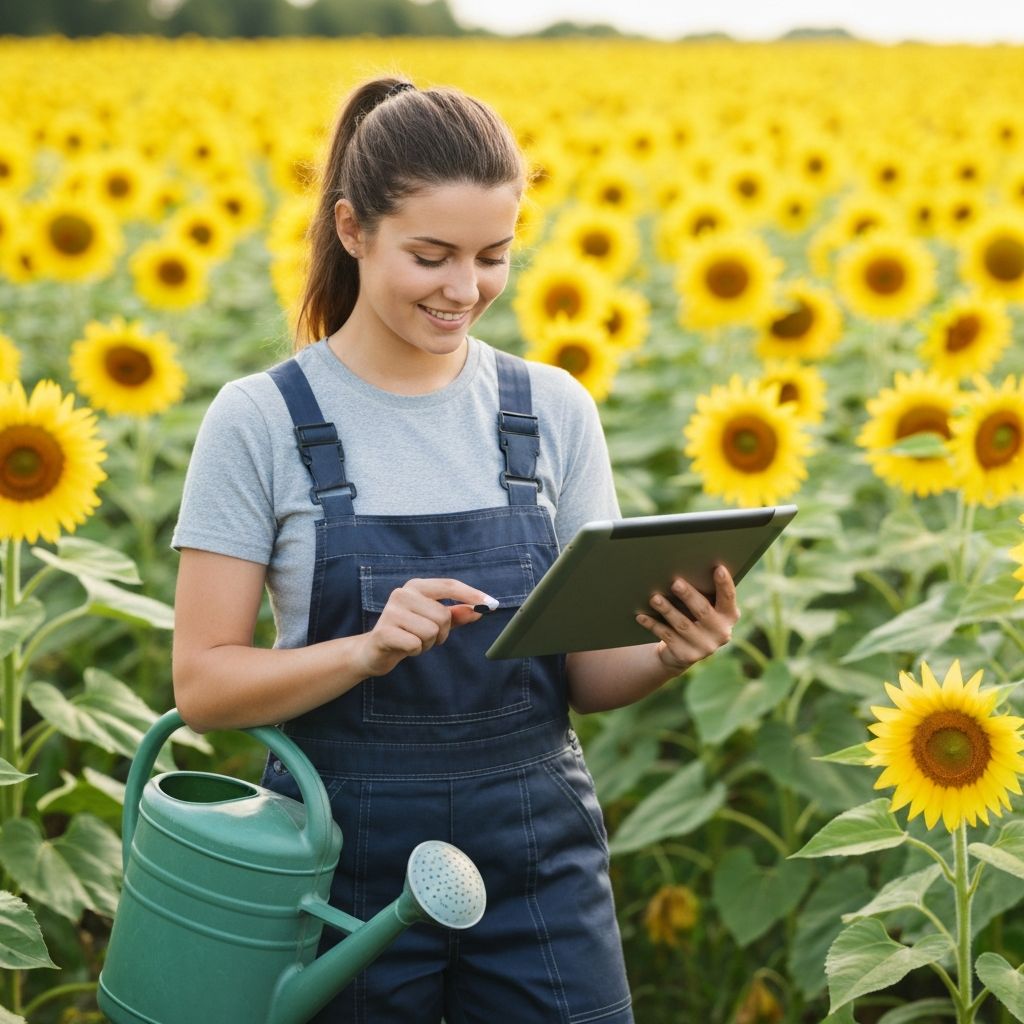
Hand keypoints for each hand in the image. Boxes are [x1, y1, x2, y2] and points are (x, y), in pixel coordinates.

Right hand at [354, 577, 493, 677]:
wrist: (374, 651)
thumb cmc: (408, 632)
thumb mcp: (434, 621)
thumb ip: (457, 614)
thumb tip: (480, 609)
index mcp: (416, 586)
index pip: (449, 585)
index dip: (471, 594)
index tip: (492, 604)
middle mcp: (402, 593)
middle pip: (443, 615)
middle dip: (441, 633)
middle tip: (427, 637)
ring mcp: (391, 612)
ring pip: (432, 631)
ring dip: (428, 643)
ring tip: (414, 641)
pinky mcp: (384, 631)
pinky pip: (416, 644)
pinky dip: (415, 650)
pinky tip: (404, 648)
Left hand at [635, 565, 739, 673]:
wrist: (682, 652)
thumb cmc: (693, 617)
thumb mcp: (704, 608)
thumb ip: (704, 593)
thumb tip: (685, 566)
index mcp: (729, 616)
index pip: (728, 598)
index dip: (725, 584)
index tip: (719, 568)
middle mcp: (721, 633)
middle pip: (703, 611)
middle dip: (689, 596)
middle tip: (675, 583)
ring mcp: (704, 647)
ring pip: (682, 624)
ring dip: (667, 610)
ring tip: (654, 598)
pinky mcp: (686, 655)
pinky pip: (666, 636)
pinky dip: (653, 624)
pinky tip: (641, 615)